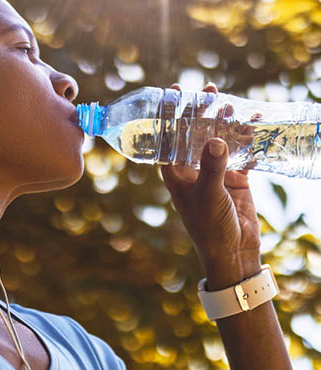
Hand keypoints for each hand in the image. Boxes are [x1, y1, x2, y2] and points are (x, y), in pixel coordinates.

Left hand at [161, 83, 261, 287]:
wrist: (232, 252)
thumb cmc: (209, 226)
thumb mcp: (208, 195)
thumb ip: (212, 167)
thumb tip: (216, 139)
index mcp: (175, 173)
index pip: (168, 138)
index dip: (169, 114)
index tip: (173, 90)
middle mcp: (192, 170)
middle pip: (195, 133)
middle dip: (201, 112)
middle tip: (209, 89)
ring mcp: (214, 173)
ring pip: (219, 140)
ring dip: (226, 122)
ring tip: (232, 102)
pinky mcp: (235, 179)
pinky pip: (241, 153)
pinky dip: (249, 140)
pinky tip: (257, 123)